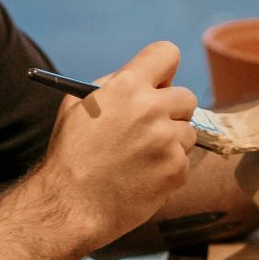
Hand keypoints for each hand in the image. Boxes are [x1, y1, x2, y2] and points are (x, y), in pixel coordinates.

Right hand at [34, 41, 197, 247]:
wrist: (70, 205)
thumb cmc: (70, 154)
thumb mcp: (78, 105)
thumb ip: (114, 85)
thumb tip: (145, 79)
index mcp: (126, 85)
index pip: (167, 54)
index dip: (163, 69)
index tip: (159, 83)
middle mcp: (151, 108)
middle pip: (186, 97)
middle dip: (171, 109)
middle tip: (150, 126)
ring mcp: (167, 140)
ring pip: (188, 131)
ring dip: (171, 141)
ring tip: (139, 157)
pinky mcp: (176, 168)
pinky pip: (183, 160)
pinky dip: (168, 168)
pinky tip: (142, 176)